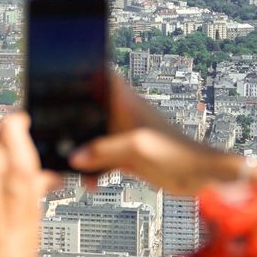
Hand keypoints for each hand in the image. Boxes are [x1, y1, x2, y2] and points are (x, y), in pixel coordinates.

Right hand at [68, 79, 231, 195]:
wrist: (201, 178)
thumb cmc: (179, 154)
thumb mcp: (137, 148)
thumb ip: (104, 151)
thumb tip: (76, 157)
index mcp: (127, 104)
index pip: (102, 78)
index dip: (83, 74)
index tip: (61, 76)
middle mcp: (124, 117)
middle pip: (91, 111)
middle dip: (72, 121)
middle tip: (54, 132)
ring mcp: (125, 137)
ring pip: (93, 138)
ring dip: (81, 152)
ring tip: (70, 166)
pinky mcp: (128, 158)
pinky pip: (102, 161)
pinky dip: (94, 171)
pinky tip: (91, 183)